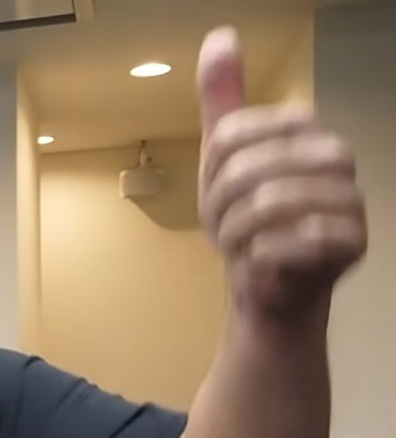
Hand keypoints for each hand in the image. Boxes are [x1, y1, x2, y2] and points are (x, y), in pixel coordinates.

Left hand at [197, 27, 366, 320]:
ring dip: (236, 233)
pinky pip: (287, 240)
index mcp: (305, 128)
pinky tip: (263, 259)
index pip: (232, 134)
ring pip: (267, 204)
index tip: (216, 190)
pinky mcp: (351, 241)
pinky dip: (258, 256)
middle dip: (220, 206)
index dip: (210, 169)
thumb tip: (222, 34)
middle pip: (247, 169)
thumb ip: (223, 96)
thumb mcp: (222, 154)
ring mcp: (350, 198)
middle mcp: (336, 155)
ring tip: (241, 243)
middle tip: (225, 225)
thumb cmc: (244, 214)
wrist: (264, 279)